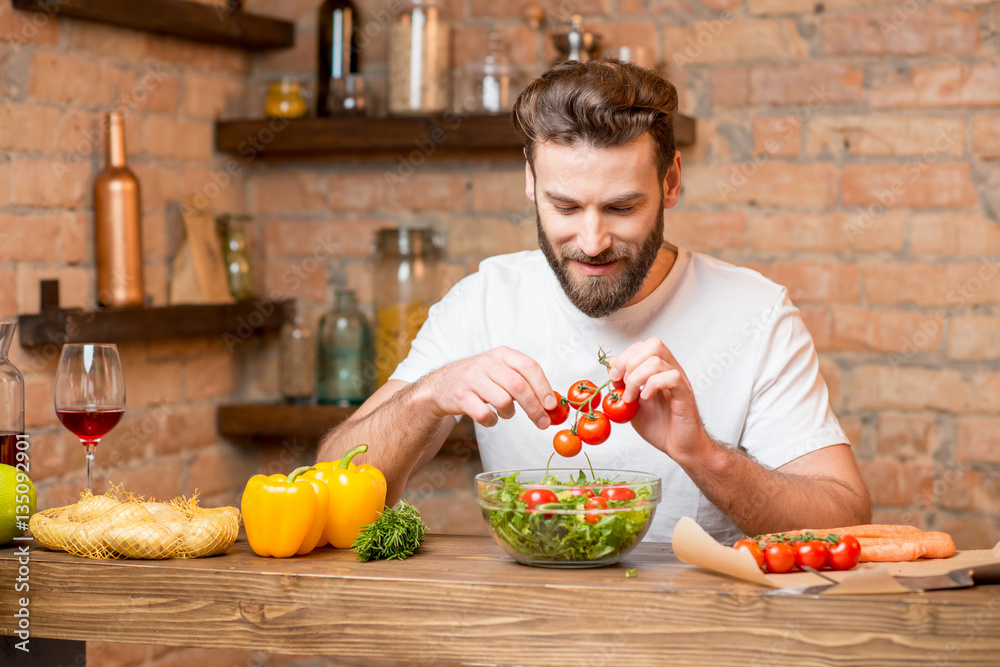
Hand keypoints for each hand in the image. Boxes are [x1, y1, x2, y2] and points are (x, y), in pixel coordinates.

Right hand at [417, 346, 557, 428]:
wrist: (440, 385)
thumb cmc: (478, 380)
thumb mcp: (499, 370)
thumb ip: (523, 381)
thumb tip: (550, 403)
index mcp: (502, 354)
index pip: (529, 366)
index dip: (543, 387)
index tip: (551, 405)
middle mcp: (487, 363)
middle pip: (519, 386)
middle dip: (534, 407)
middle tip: (542, 422)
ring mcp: (472, 378)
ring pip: (503, 401)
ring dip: (509, 413)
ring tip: (506, 413)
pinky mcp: (461, 396)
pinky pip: (485, 414)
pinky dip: (492, 421)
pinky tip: (490, 417)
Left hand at [607, 338, 712, 465]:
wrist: (679, 447)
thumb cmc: (659, 426)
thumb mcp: (632, 403)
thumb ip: (622, 384)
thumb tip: (611, 365)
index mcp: (659, 370)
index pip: (643, 345)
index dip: (625, 356)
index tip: (614, 377)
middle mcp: (671, 370)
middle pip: (653, 344)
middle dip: (629, 362)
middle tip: (622, 385)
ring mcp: (679, 381)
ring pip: (657, 360)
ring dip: (636, 379)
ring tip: (631, 398)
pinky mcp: (685, 394)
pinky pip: (672, 377)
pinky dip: (652, 386)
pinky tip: (645, 399)